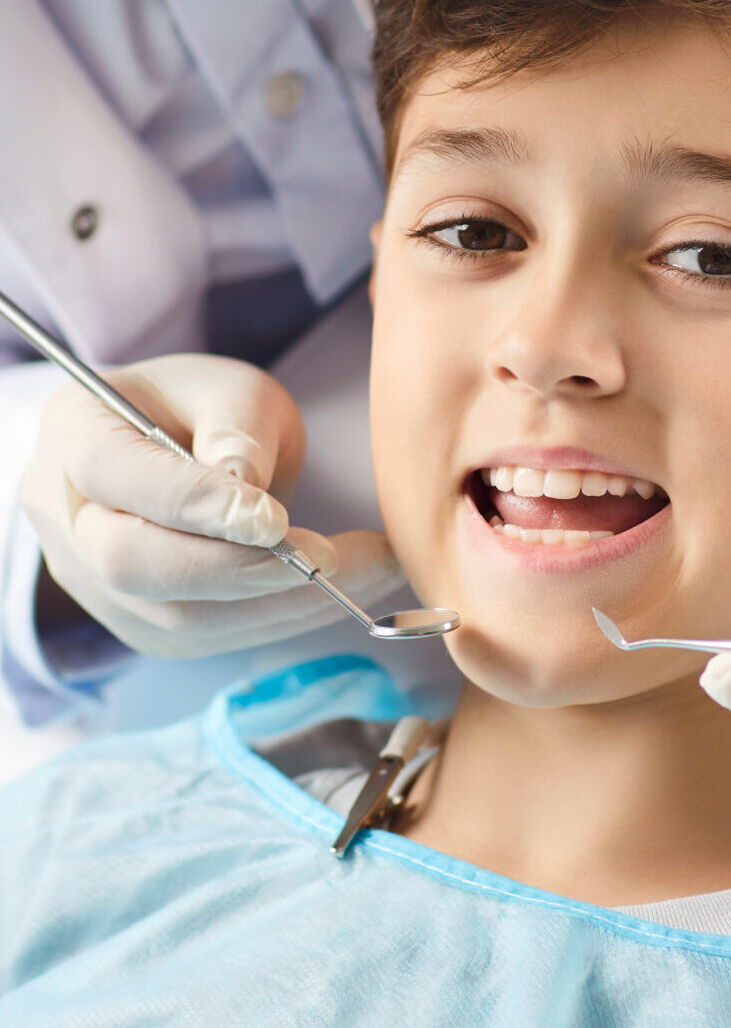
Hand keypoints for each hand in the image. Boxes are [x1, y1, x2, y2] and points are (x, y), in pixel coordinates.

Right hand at [22, 353, 404, 658]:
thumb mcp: (233, 389)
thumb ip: (238, 428)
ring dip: (279, 603)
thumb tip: (248, 493)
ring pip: (174, 615)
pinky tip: (338, 593)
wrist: (189, 448)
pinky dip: (279, 618)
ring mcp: (94, 580)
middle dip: (238, 567)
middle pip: (131, 561)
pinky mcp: (140, 623)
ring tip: (368, 572)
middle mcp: (65, 514)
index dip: (192, 503)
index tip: (275, 518)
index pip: (114, 475)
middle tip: (330, 557)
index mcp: (74, 429)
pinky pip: (207, 637)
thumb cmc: (207, 409)